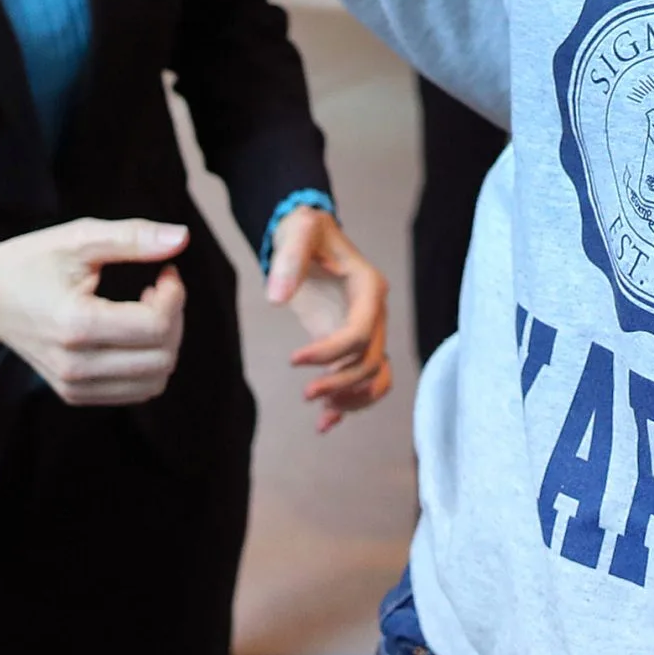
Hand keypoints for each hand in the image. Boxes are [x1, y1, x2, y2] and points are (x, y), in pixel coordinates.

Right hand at [0, 218, 188, 406]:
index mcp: (76, 324)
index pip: (157, 326)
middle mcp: (74, 365)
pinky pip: (134, 391)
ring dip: (165, 343)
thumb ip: (133, 237)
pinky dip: (147, 363)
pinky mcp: (73, 393)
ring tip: (146, 310)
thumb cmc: (32, 262)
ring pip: (154, 381)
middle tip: (157, 288)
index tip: (164, 270)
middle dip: (174, 318)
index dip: (175, 295)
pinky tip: (131, 332)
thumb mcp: (80, 238)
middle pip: (163, 357)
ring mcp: (72, 385)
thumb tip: (183, 237)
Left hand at [266, 206, 393, 432]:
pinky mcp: (352, 343)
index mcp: (369, 289)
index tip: (294, 361)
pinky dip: (351, 403)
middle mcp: (375, 313)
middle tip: (304, 394)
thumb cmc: (305, 231)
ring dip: (351, 398)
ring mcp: (368, 330)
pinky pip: (365, 380)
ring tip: (320, 413)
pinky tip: (325, 423)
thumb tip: (277, 299)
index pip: (359, 332)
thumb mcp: (298, 233)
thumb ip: (288, 261)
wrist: (310, 236)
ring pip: (376, 376)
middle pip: (370, 360)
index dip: (330, 353)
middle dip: (340, 382)